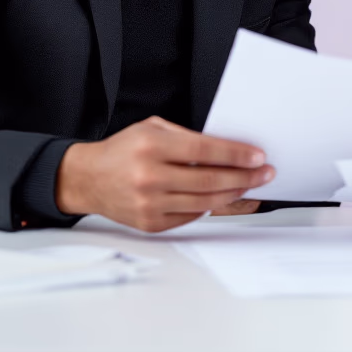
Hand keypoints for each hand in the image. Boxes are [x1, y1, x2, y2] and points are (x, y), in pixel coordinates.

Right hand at [55, 116, 273, 232]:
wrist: (88, 178)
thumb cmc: (122, 150)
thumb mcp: (152, 129)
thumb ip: (186, 137)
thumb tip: (227, 149)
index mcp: (151, 146)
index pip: (205, 151)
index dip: (236, 154)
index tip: (257, 156)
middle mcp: (150, 176)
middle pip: (209, 180)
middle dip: (244, 177)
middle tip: (264, 173)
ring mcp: (149, 204)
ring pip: (204, 202)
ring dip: (233, 194)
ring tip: (250, 185)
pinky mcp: (150, 223)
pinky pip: (191, 217)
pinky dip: (210, 207)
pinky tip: (223, 197)